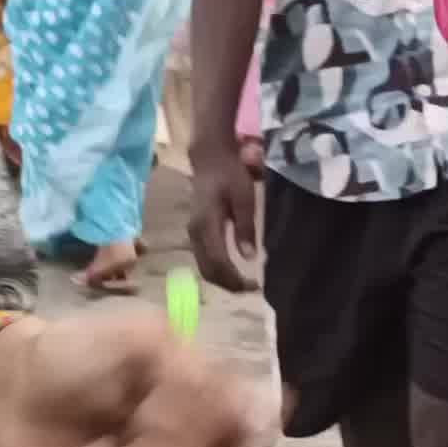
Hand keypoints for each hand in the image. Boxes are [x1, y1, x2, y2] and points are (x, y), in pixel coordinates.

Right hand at [188, 135, 262, 293]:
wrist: (209, 159)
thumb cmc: (230, 174)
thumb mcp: (245, 198)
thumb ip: (245, 227)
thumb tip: (249, 257)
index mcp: (206, 224)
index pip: (218, 262)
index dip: (235, 279)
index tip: (254, 285)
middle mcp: (195, 232)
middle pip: (208, 270)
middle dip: (229, 284)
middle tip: (252, 288)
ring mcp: (192, 233)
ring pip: (204, 267)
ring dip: (223, 279)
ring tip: (245, 282)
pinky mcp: (195, 232)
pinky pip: (204, 259)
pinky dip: (218, 270)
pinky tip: (233, 270)